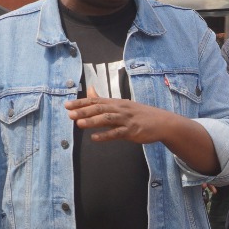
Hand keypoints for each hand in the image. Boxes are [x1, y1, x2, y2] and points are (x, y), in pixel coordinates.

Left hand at [66, 87, 183, 144]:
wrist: (161, 122)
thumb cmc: (139, 114)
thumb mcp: (121, 104)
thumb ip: (103, 100)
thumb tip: (89, 90)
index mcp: (116, 102)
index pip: (95, 101)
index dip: (81, 103)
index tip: (67, 105)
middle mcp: (120, 109)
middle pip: (99, 108)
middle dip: (84, 111)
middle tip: (69, 113)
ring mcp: (126, 120)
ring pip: (107, 119)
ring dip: (93, 121)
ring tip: (79, 124)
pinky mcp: (132, 131)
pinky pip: (117, 133)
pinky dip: (105, 135)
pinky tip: (95, 138)